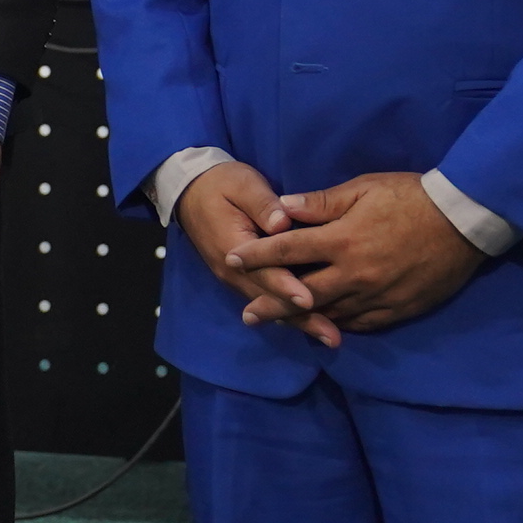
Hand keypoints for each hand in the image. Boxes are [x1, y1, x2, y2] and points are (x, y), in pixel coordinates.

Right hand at [175, 160, 339, 348]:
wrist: (191, 191)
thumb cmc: (221, 184)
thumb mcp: (242, 184)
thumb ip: (262, 204)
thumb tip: (283, 222)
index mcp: (233, 246)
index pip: (264, 271)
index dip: (287, 286)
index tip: (310, 299)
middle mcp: (233, 271)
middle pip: (270, 299)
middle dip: (302, 318)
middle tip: (332, 337)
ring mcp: (236, 278)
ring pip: (269, 305)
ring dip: (299, 322)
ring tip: (329, 337)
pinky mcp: (242, 278)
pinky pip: (266, 299)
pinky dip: (289, 314)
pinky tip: (312, 322)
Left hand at [226, 172, 488, 335]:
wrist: (464, 221)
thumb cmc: (411, 197)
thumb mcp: (364, 188)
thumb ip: (321, 203)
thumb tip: (282, 208)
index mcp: (342, 240)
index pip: (287, 251)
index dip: (257, 256)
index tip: (231, 259)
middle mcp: (355, 274)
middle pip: (302, 295)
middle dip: (271, 305)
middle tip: (247, 315)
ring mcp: (377, 296)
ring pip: (331, 313)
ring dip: (303, 320)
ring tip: (280, 325)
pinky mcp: (398, 309)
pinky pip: (361, 323)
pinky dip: (339, 324)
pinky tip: (326, 325)